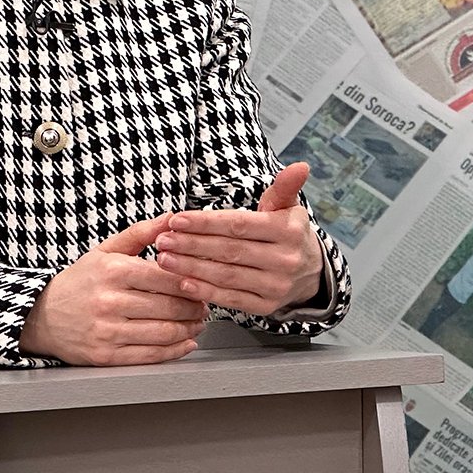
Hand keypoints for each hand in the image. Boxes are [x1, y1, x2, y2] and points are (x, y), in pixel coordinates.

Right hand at [18, 213, 207, 365]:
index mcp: (114, 270)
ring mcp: (107, 330)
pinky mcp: (106, 355)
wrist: (42, 316)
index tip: (201, 281)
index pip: (167, 276)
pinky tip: (185, 342)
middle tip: (203, 304)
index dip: (191, 281)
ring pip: (164, 332)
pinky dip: (175, 350)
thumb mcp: (106, 250)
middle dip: (194, 307)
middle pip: (170, 306)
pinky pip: (150, 355)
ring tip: (196, 322)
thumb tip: (173, 218)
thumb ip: (142, 233)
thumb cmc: (80, 281)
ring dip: (189, 329)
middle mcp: (110, 301)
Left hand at [154, 163, 323, 316]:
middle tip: (163, 240)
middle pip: (229, 251)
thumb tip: (300, 166)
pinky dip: (206, 292)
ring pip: (227, 276)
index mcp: (288, 230)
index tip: (177, 220)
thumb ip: (284, 187)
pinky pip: (232, 299)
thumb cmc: (288, 233)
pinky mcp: (267, 306)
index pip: (239, 225)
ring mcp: (276, 286)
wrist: (310, 272)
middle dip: (191, 245)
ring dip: (191, 268)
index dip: (206, 223)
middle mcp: (284, 260)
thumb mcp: (288, 207)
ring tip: (165, 259)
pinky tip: (184, 283)